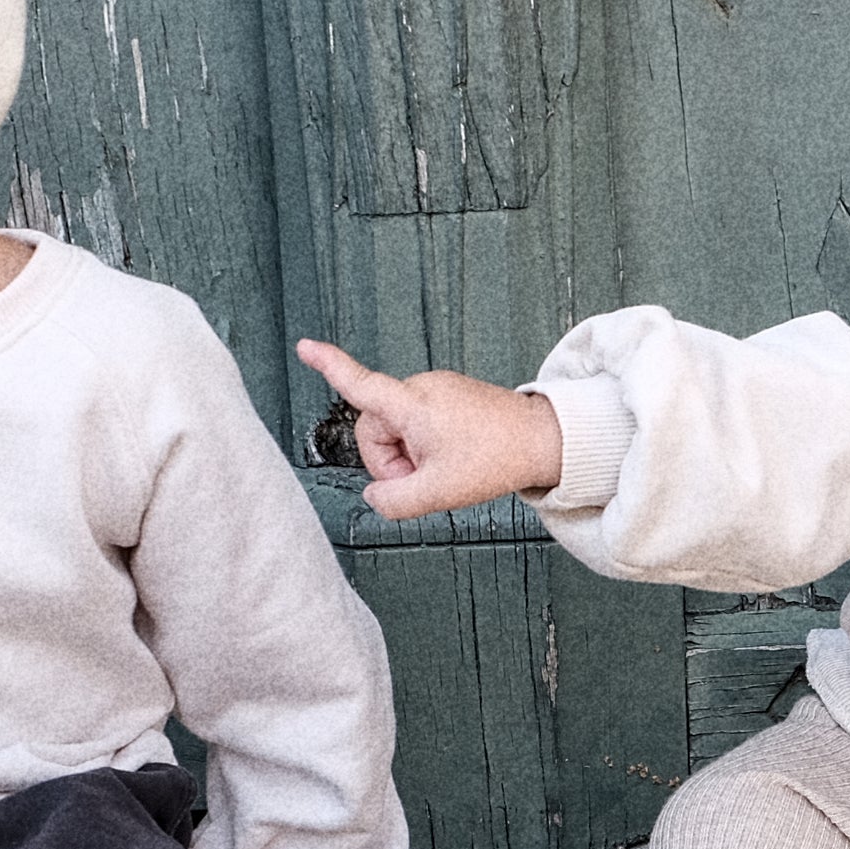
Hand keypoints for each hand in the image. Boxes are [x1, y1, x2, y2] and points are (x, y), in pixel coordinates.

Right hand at [295, 339, 565, 521]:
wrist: (544, 440)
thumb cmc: (497, 458)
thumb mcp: (438, 493)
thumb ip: (393, 501)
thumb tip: (374, 496)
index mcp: (412, 404)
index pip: (359, 383)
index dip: (328, 366)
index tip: (304, 347)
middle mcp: (421, 388)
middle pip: (375, 428)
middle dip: (390, 460)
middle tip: (424, 480)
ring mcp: (436, 390)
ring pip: (397, 429)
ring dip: (410, 456)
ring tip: (446, 467)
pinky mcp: (449, 396)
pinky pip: (418, 425)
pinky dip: (425, 446)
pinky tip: (454, 457)